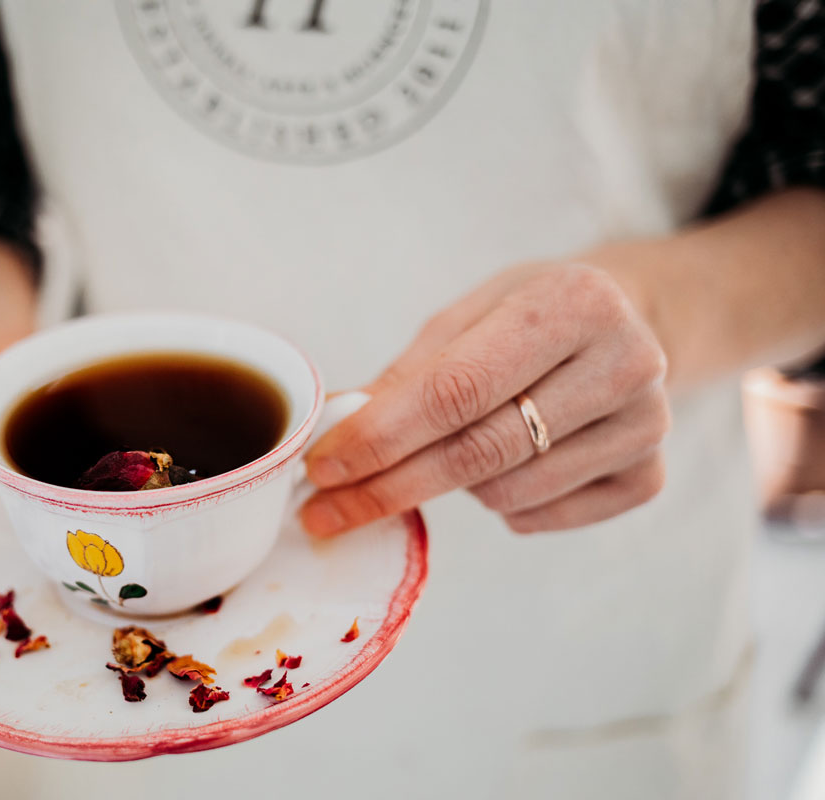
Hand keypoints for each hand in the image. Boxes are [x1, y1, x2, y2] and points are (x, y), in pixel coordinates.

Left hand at [300, 263, 670, 535]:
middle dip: (389, 486)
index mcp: (573, 303)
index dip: (380, 436)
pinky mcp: (650, 477)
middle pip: (479, 450)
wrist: (632, 321)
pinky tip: (509, 462)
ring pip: (505, 492)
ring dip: (453, 485)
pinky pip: (538, 518)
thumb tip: (337, 432)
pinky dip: (500, 504)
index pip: (456, 389)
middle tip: (326, 510)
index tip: (322, 468)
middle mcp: (626, 363)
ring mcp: (647, 426)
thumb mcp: (468, 316)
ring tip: (457, 445)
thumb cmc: (532, 314)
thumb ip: (407, 375)